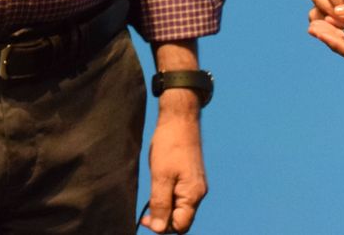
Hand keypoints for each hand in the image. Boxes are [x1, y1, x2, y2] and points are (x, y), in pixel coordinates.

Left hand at [140, 100, 204, 232]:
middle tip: (145, 212)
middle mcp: (198, 193)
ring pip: (180, 208)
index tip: (146, 218)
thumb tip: (159, 229)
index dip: (163, 227)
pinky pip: (180, 197)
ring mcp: (195, 185)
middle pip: (181, 220)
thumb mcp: (160, 176)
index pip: (180, 226)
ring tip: (152, 195)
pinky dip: (168, 198)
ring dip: (165, 208)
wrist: (179, 120)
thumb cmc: (170, 145)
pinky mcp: (190, 178)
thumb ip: (160, 204)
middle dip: (163, 219)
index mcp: (193, 194)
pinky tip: (159, 187)